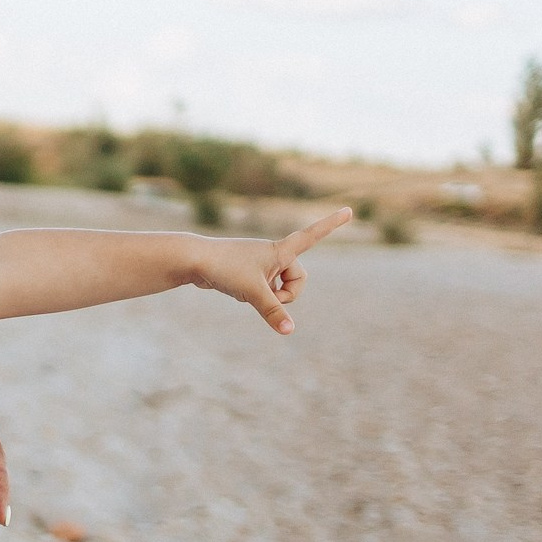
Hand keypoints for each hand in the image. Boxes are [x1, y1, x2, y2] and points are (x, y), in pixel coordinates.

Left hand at [190, 208, 352, 334]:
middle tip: (264, 294)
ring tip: (243, 288)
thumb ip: (273, 312)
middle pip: (297, 281)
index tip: (349, 210)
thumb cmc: (224, 269)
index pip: (312, 236)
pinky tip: (235, 289)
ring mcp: (261, 263)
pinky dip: (253, 296)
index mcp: (281, 251)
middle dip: (284, 295)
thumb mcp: (253, 292)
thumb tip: (289, 331)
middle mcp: (274, 254)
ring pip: (278, 289)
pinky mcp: (249, 272)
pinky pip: (262, 290)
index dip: (331, 225)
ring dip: (266, 297)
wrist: (192, 260)